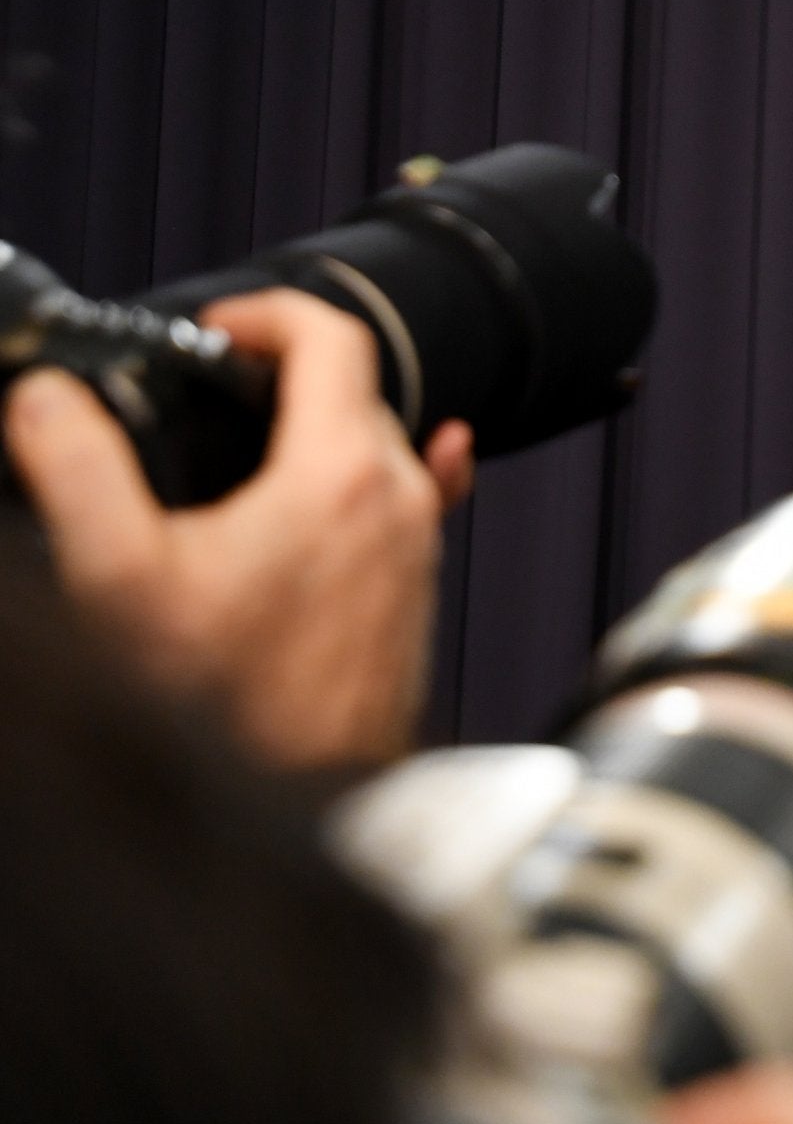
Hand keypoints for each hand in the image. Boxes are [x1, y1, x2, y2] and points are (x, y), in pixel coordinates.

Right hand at [3, 289, 474, 767]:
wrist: (292, 811)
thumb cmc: (223, 712)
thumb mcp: (117, 574)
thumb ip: (77, 469)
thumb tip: (46, 404)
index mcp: (341, 476)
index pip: (332, 337)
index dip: (268, 313)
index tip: (220, 328)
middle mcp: (398, 507)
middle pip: (356, 392)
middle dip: (284, 375)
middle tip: (216, 385)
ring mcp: (414, 553)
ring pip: (380, 453)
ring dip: (322, 431)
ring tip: (253, 440)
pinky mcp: (412, 597)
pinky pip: (415, 505)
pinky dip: (394, 470)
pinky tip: (414, 462)